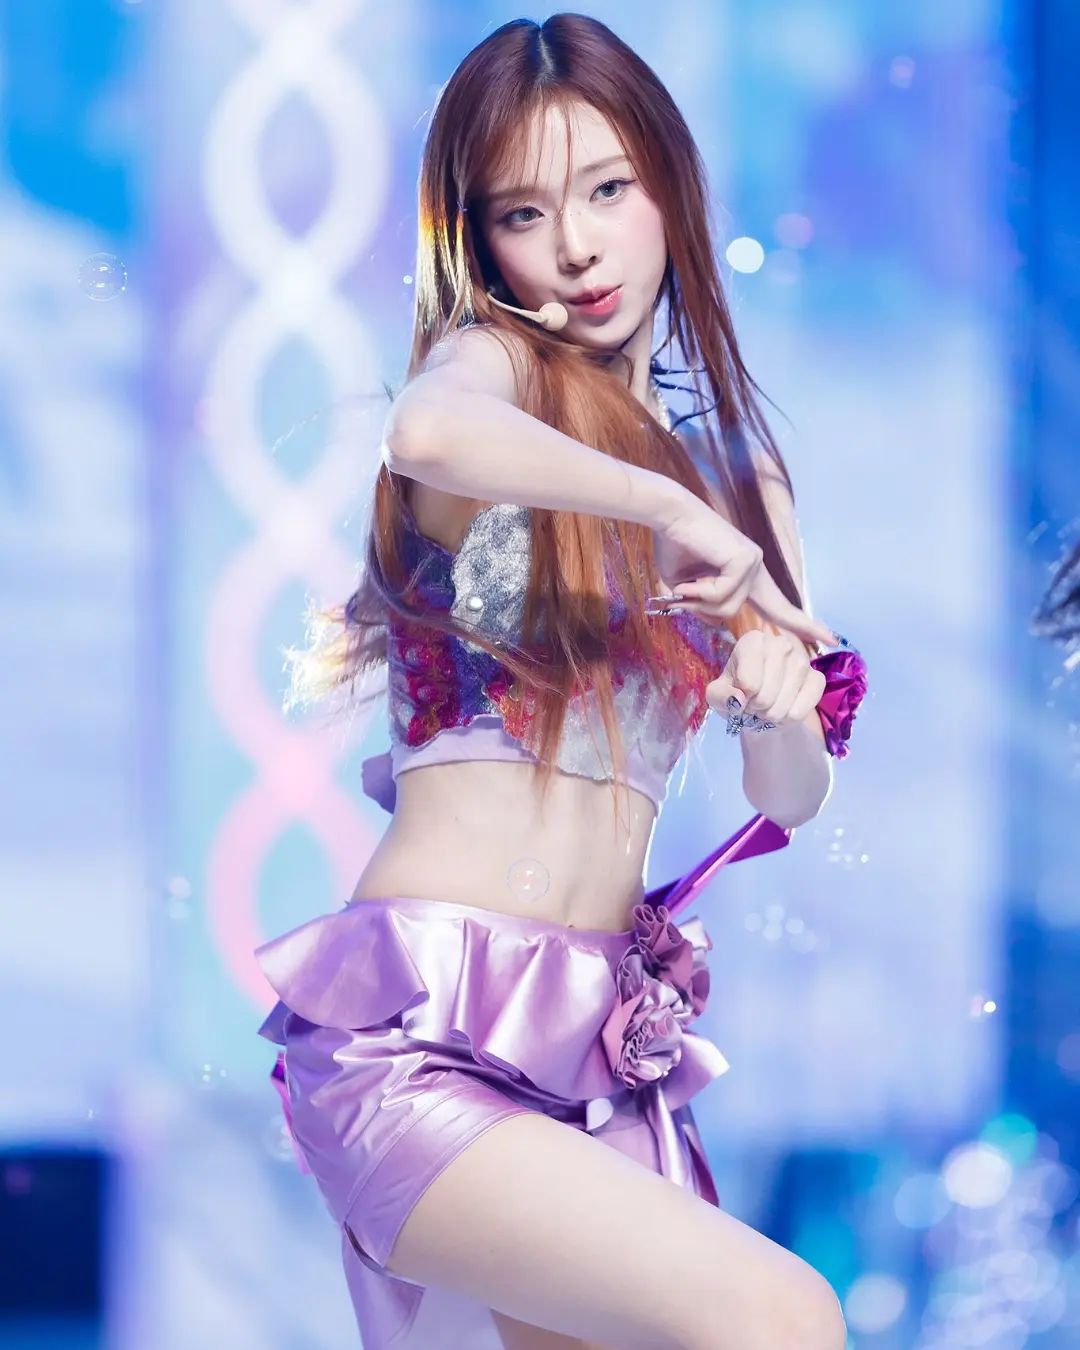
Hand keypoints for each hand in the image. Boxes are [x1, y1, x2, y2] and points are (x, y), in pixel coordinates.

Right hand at [651, 494, 837, 649]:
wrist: (668, 516)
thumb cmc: (672, 547)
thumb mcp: (685, 590)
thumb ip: (702, 606)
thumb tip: (715, 621)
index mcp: (745, 573)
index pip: (776, 604)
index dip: (798, 622)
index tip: (827, 637)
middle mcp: (755, 566)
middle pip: (775, 609)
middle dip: (804, 625)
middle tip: (834, 638)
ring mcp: (753, 561)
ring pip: (730, 608)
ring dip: (700, 603)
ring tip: (684, 587)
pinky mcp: (745, 558)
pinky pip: (722, 594)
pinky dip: (698, 591)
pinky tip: (688, 578)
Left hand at [703, 629, 826, 729]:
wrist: (762, 707)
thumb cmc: (737, 694)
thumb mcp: (717, 695)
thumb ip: (720, 696)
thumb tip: (739, 699)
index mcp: (753, 641)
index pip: (748, 681)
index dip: (742, 698)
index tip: (742, 695)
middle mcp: (780, 643)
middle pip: (765, 694)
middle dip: (757, 708)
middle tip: (755, 705)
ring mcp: (802, 659)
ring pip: (784, 702)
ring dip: (773, 715)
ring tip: (767, 708)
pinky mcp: (818, 678)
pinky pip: (804, 706)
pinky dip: (791, 717)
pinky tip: (785, 711)